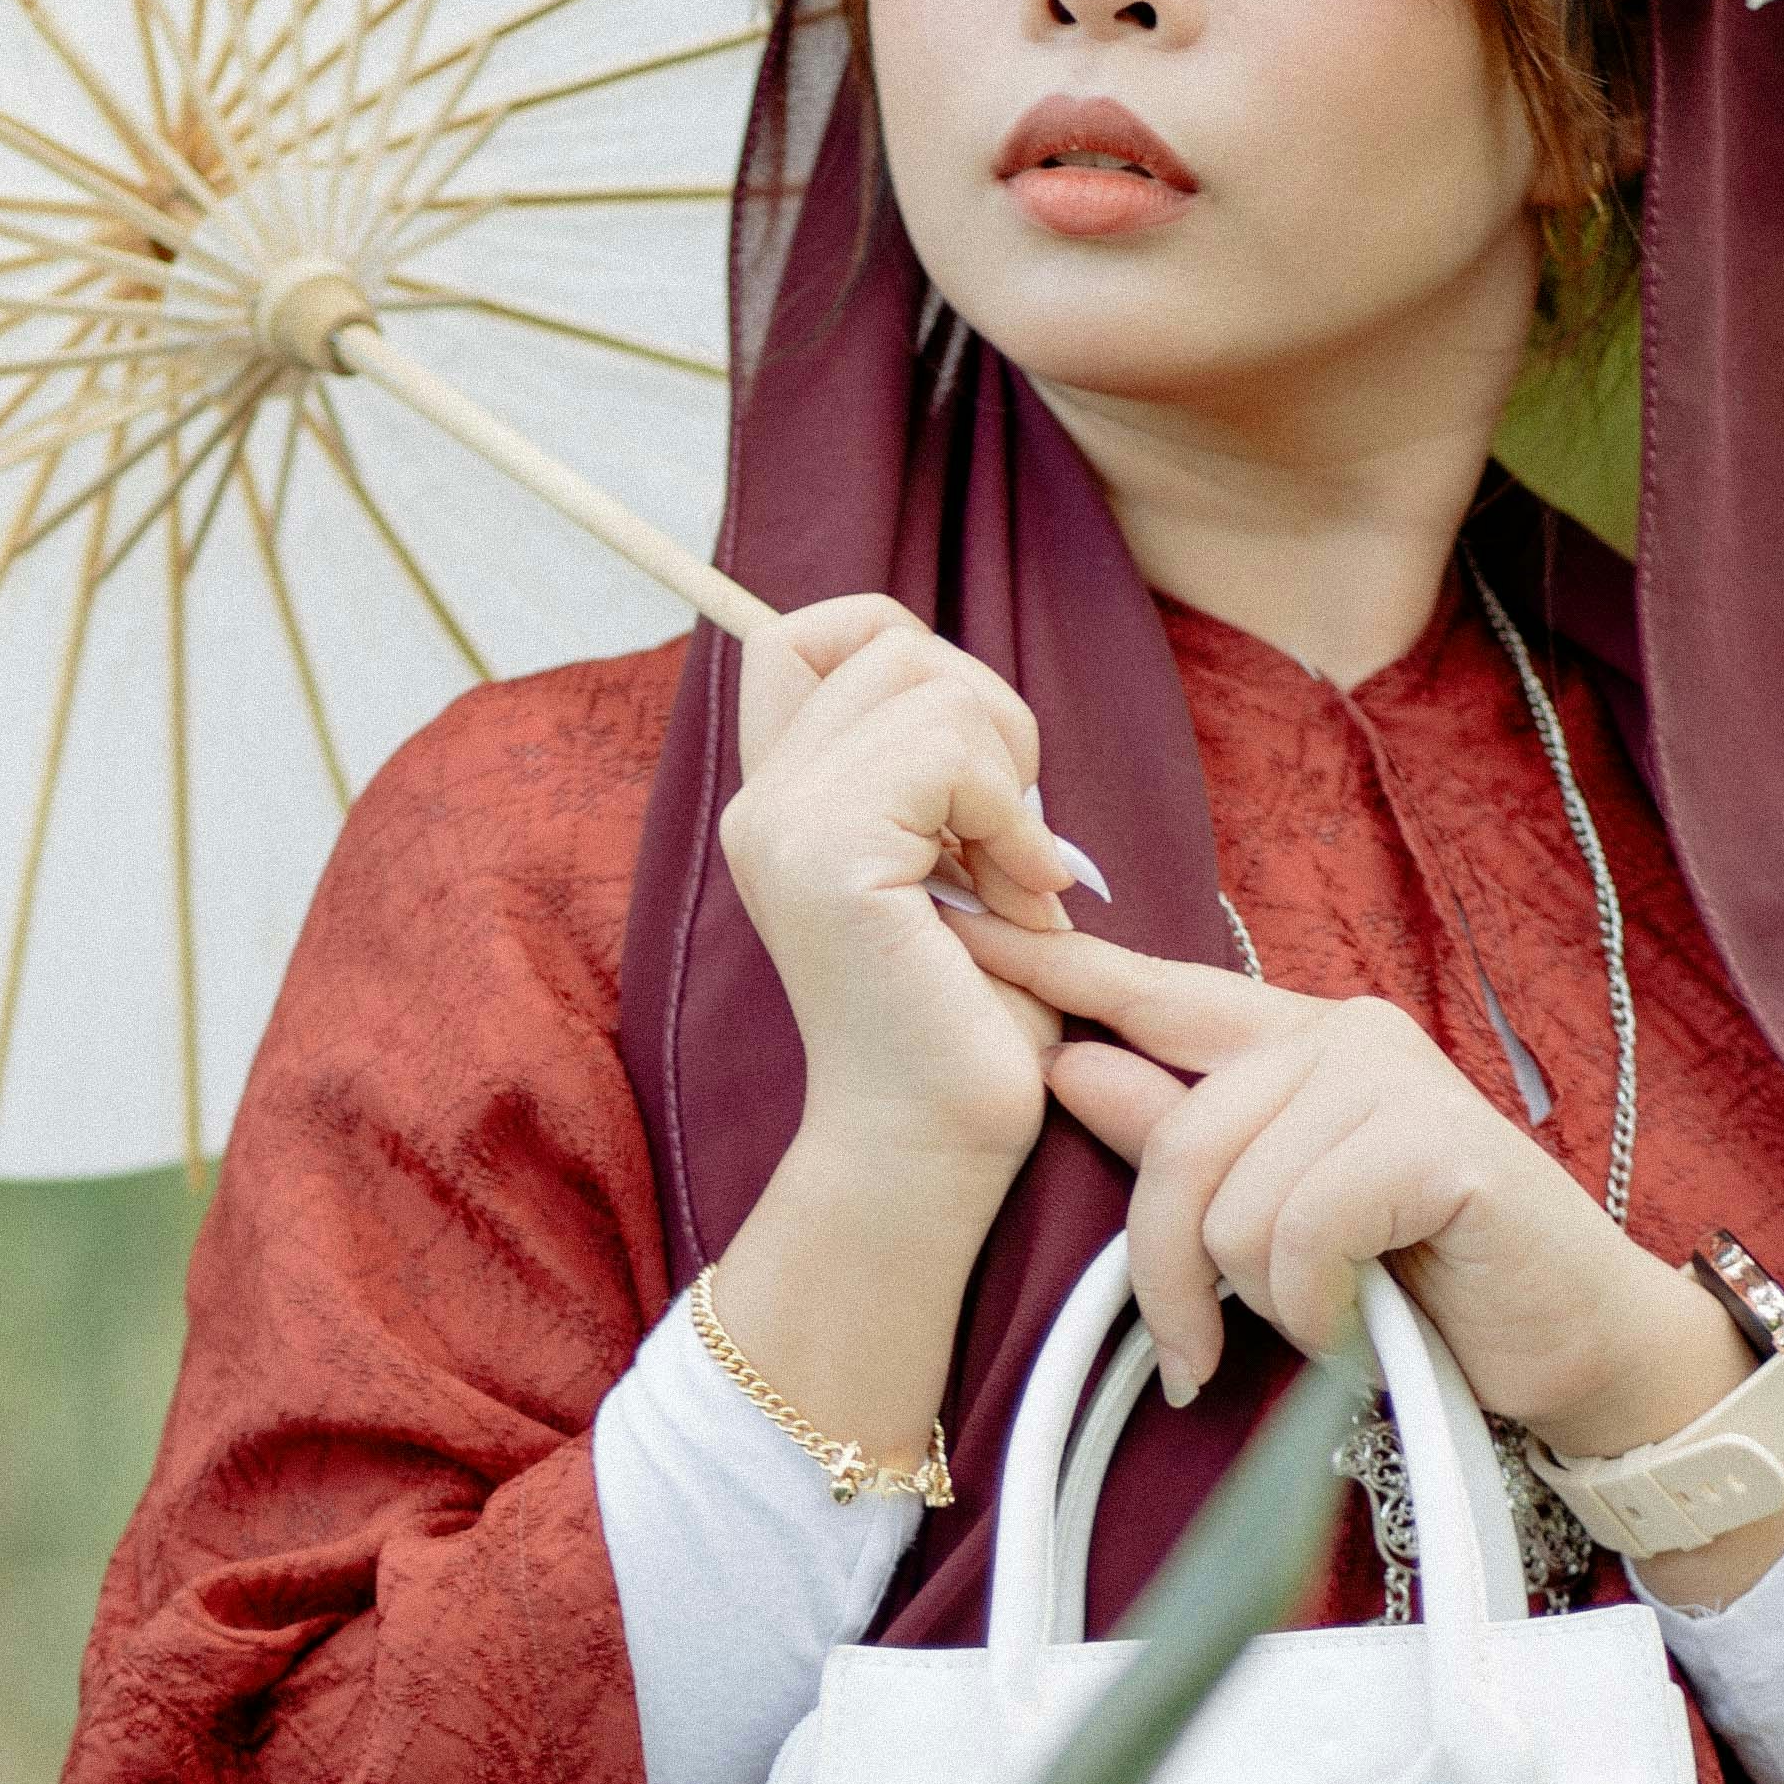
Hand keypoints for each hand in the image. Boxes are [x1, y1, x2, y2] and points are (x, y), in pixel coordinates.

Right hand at [721, 598, 1085, 1194]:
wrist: (930, 1151)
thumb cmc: (963, 1024)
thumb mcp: (949, 864)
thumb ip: (934, 774)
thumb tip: (976, 690)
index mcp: (780, 801)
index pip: (805, 631)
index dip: (906, 651)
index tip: (969, 768)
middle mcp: (761, 804)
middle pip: (882, 634)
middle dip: (984, 713)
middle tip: (1009, 835)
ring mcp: (783, 826)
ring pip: (924, 680)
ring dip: (1006, 772)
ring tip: (1013, 879)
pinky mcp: (827, 857)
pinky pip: (948, 750)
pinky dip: (1013, 814)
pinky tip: (1022, 896)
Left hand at [947, 918, 1750, 1448]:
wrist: (1574, 1345)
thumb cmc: (1425, 1287)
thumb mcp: (1278, 1218)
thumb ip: (1181, 1141)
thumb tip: (1067, 1064)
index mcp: (1296, 1041)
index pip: (1154, 989)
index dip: (1056, 965)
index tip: (959, 926)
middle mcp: (1342, 1036)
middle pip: (1177, 1143)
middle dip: (1171, 1274)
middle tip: (1195, 1355)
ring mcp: (1393, 1079)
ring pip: (1235, 1204)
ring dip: (1266, 1300)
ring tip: (1328, 1320)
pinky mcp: (1435, 1142)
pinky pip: (1300, 1234)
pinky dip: (1315, 1309)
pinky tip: (1357, 1325)